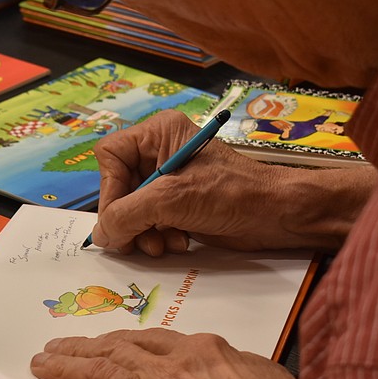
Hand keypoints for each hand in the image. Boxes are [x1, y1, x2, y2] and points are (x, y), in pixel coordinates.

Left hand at [30, 328, 298, 378]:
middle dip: (81, 348)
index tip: (102, 340)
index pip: (145, 338)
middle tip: (57, 347)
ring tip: (43, 364)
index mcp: (198, 349)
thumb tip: (222, 365)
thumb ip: (230, 363)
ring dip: (65, 367)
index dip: (117, 338)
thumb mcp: (261, 372)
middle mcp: (167, 368)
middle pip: (113, 350)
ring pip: (96, 374)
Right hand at [92, 110, 375, 255]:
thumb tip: (101, 236)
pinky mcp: (180, 205)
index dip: (110, 191)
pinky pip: (151, 223)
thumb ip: (127, 215)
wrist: (277, 215)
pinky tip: (179, 243)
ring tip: (165, 244)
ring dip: (145, 233)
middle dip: (131, 219)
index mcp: (158, 134)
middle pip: (119, 189)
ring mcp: (170, 180)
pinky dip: (159, 237)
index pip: (110, 158)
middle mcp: (160, 153)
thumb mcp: (171, 200)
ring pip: (133, 211)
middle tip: (140, 241)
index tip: (119, 219)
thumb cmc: (230, 194)